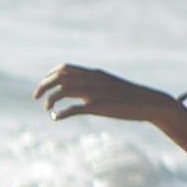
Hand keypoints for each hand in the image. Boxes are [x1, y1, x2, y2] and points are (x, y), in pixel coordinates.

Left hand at [38, 62, 160, 123]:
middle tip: (36, 97)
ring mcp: (96, 93)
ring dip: (51, 99)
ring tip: (47, 108)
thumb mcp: (108, 86)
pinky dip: (61, 113)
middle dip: (44, 85)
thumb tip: (77, 95)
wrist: (149, 102)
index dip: (49, 76)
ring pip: (64, 90)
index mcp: (94, 74)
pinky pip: (75, 109)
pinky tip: (56, 117)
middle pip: (60, 77)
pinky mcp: (100, 107)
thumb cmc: (128, 97)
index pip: (65, 68)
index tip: (42, 85)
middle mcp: (93, 80)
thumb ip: (92, 87)